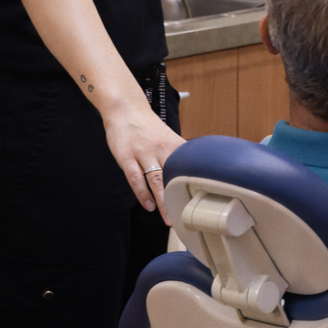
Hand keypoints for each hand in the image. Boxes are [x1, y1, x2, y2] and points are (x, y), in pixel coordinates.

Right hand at [103, 99, 185, 224]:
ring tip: (168, 218)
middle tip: (186, 216)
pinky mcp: (126, 157)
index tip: (201, 202)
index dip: (195, 186)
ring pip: (156, 181)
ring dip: (163, 201)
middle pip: (174, 177)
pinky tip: (148, 205)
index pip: (189, 168)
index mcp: (174, 145)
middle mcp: (161, 149)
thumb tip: (194, 169)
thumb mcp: (168, 136)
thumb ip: (179, 153)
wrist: (126, 108)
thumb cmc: (148, 126)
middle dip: (180, 198)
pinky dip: (142, 194)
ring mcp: (143, 153)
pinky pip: (135, 178)